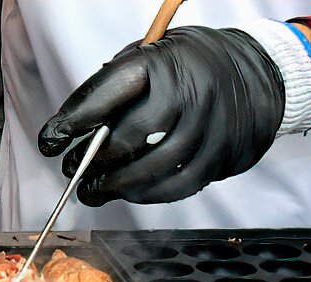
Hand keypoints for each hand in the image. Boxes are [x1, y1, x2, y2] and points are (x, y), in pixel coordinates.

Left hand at [38, 27, 282, 206]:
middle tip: (73, 173)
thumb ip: (116, 90)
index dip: (74, 121)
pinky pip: (182, 184)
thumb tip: (74, 132)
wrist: (259, 71)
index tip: (51, 140)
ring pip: (156, 167)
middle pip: (130, 137)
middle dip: (93, 162)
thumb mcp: (151, 58)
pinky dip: (150, 194)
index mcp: (162, 62)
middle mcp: (190, 92)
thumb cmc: (191, 67)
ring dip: (117, 186)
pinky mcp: (227, 152)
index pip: (107, 94)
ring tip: (94, 191)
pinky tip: (132, 193)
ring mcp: (212, 124)